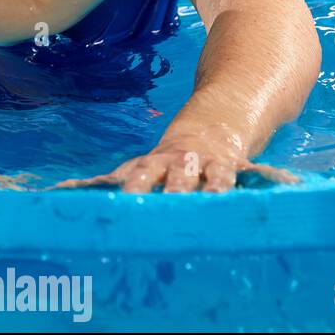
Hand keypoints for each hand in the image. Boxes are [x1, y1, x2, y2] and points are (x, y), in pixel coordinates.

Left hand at [53, 124, 297, 192]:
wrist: (209, 130)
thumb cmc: (165, 160)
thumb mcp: (141, 168)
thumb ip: (111, 180)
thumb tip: (65, 189)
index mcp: (156, 165)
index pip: (141, 173)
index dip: (134, 186)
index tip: (126, 201)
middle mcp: (182, 164)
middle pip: (177, 175)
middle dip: (174, 188)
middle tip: (170, 203)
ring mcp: (211, 165)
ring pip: (215, 174)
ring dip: (215, 185)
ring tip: (215, 197)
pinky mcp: (238, 168)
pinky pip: (252, 172)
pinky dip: (260, 177)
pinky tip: (269, 183)